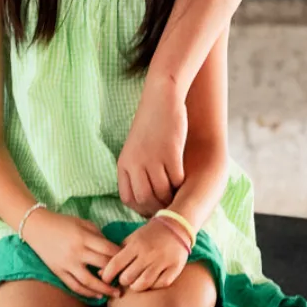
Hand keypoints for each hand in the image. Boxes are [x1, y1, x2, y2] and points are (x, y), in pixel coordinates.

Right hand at [26, 211, 119, 300]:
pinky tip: (98, 296)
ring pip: (89, 282)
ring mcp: (66, 264)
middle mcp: (76, 252)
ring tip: (116, 294)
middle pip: (102, 266)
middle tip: (126, 279)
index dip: (121, 257)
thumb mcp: (83, 223)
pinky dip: (87, 293)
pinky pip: (75, 286)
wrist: (36, 227)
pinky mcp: (58, 272)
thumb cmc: (62, 223)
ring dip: (104, 289)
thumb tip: (114, 251)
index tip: (128, 261)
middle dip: (116, 274)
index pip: (108, 250)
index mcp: (83, 237)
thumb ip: (99, 236)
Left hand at [99, 218, 190, 292]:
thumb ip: (117, 255)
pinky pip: (160, 284)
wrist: (177, 226)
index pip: (115, 264)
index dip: (107, 275)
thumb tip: (101, 272)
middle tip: (124, 278)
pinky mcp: (175, 268)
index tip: (105, 279)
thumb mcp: (132, 239)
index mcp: (136, 245)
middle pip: (128, 277)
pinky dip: (153, 286)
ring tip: (135, 283)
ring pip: (143, 284)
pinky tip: (150, 281)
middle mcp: (148, 253)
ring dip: (136, 286)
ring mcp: (162, 261)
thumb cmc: (150, 234)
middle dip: (122, 280)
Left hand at [118, 75, 187, 214]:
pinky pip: (176, 179)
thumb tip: (149, 198)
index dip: (141, 208)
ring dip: (172, 197)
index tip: (153, 208)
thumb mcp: (135, 149)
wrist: (161, 99)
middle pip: (145, 200)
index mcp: (123, 164)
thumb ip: (138, 170)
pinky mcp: (169, 153)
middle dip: (159, 207)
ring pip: (162, 193)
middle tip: (170, 204)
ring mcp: (151, 159)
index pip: (128, 199)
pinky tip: (183, 177)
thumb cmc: (151, 125)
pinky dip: (181, 183)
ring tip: (178, 193)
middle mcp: (134, 164)